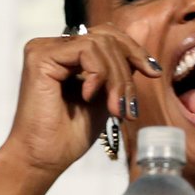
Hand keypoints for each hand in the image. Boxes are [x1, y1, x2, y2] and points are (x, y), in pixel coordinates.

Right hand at [0, 24, 161, 178]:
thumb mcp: (106, 96)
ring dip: (116, 78)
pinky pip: (86, 49)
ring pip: (100, 43)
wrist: (44, 158)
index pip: (108, 36)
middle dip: (126, 73)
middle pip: (107, 38)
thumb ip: (118, 73)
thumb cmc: (71, 134)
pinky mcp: (40, 56)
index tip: (154, 73)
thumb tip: (145, 58)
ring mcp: (45, 48)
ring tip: (115, 108)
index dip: (134, 50)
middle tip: (128, 106)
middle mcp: (55, 46)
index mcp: (68, 54)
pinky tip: (90, 97)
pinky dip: (98, 73)